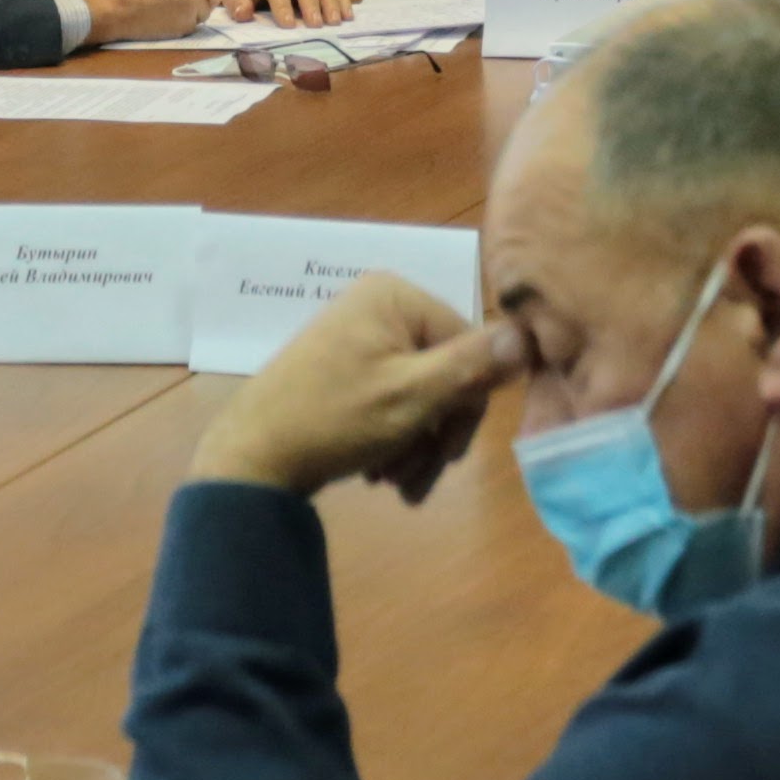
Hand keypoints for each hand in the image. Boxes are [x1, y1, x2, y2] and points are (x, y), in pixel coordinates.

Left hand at [191, 275, 505, 501]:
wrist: (252, 460)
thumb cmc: (333, 421)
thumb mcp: (411, 396)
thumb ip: (472, 366)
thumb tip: (528, 334)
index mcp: (395, 296)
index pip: (469, 346)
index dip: (466, 407)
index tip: (448, 454)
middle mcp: (378, 307)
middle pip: (444, 374)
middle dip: (436, 434)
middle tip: (416, 479)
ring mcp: (359, 338)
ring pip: (421, 396)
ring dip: (416, 446)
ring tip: (393, 483)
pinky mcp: (345, 372)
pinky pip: (393, 402)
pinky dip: (393, 441)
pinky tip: (378, 475)